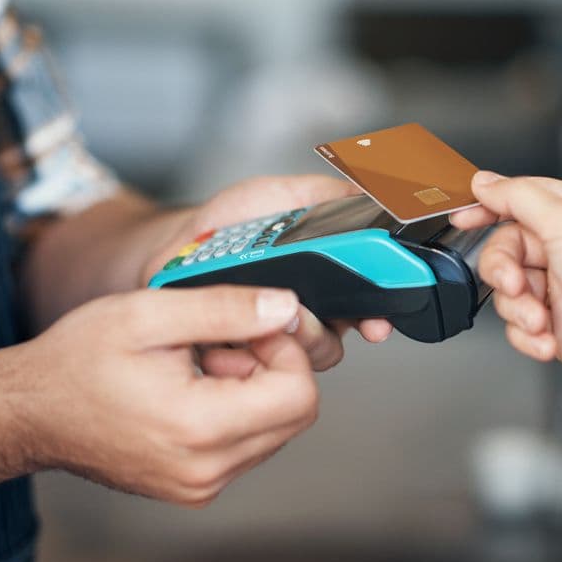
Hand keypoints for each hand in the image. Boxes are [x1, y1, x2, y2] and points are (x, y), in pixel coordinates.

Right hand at [15, 286, 316, 506]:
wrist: (29, 412)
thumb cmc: (77, 361)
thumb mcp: (150, 313)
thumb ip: (226, 309)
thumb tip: (286, 308)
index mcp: (198, 428)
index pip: (299, 395)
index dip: (286, 351)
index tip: (252, 329)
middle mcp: (205, 469)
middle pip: (294, 416)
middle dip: (272, 369)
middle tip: (223, 345)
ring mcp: (200, 486)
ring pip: (274, 431)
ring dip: (253, 391)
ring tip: (201, 365)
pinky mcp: (194, 488)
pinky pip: (246, 447)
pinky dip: (236, 412)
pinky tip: (195, 389)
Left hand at [139, 174, 392, 369]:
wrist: (182, 241)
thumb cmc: (236, 220)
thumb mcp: (291, 194)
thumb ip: (336, 196)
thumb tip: (378, 198)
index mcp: (330, 278)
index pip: (368, 307)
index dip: (377, 317)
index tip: (376, 324)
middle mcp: (311, 312)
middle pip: (339, 338)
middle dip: (325, 332)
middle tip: (303, 312)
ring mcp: (276, 335)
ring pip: (301, 356)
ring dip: (289, 336)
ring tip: (264, 311)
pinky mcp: (244, 350)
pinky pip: (260, 366)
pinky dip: (252, 351)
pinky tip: (238, 328)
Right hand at [450, 172, 561, 406]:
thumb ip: (519, 197)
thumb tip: (487, 181)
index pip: (524, 198)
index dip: (491, 207)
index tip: (463, 218)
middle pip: (509, 246)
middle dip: (505, 269)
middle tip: (515, 283)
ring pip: (509, 288)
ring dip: (519, 307)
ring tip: (540, 319)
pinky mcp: (557, 325)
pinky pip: (518, 323)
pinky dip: (528, 333)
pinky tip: (548, 338)